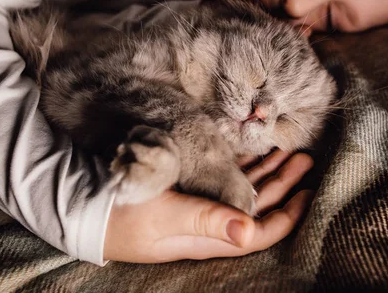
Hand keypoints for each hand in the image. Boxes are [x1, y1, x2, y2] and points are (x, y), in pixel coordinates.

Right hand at [103, 150, 314, 262]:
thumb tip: (250, 233)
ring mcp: (194, 203)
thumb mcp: (164, 218)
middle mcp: (205, 222)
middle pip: (254, 206)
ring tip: (289, 152)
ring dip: (265, 172)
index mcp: (206, 235)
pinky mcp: (183, 186)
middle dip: (282, 184)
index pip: (257, 232)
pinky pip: (221, 177)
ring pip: (241, 190)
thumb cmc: (120, 212)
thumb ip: (207, 222)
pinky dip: (241, 165)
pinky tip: (254, 152)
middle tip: (304, 158)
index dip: (286, 215)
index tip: (307, 193)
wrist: (79, 202)